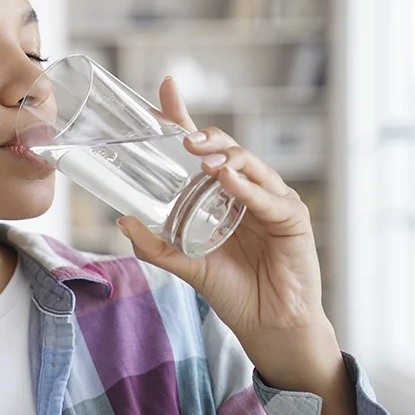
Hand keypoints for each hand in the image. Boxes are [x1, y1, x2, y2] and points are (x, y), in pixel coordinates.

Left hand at [117, 77, 339, 387]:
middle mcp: (248, 189)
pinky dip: (246, 187)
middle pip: (227, 149)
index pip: (204, 147)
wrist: (268, 326)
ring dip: (225, 155)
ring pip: (249, 165)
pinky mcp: (292, 219)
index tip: (166, 88)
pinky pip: (267, 198)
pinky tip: (227, 180)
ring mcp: (272, 200)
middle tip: (183, 135)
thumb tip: (122, 220)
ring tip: (200, 153)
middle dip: (205, 135)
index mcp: (222, 193)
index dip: (185, 117)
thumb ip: (155, 246)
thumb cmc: (233, 289)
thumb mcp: (185, 265)